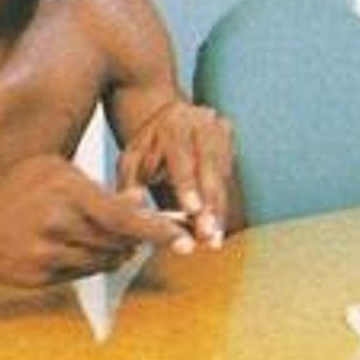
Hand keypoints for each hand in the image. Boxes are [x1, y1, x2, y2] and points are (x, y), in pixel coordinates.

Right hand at [0, 155, 192, 286]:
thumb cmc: (18, 189)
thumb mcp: (57, 172)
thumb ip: (100, 189)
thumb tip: (140, 202)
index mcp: (65, 190)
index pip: (123, 216)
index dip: (156, 229)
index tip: (182, 238)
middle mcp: (57, 224)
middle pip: (118, 241)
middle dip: (140, 240)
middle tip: (155, 237)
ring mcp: (47, 254)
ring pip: (104, 260)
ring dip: (117, 252)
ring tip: (116, 239)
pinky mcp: (40, 277)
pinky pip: (83, 274)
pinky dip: (93, 263)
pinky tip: (84, 248)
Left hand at [116, 101, 233, 248]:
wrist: (170, 121)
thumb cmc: (148, 146)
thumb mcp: (132, 159)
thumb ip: (131, 182)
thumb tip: (130, 206)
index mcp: (173, 123)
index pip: (182, 156)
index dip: (188, 185)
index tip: (192, 210)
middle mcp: (201, 122)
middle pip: (209, 166)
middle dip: (209, 204)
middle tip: (207, 233)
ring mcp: (220, 130)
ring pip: (222, 175)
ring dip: (219, 209)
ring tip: (214, 238)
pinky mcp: (230, 143)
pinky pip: (229, 178)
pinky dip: (223, 204)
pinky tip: (218, 227)